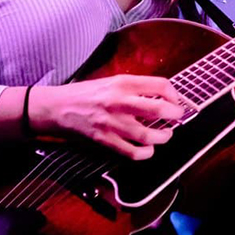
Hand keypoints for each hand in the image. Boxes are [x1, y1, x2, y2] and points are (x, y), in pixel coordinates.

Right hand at [28, 75, 186, 160]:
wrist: (57, 107)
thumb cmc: (85, 93)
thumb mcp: (112, 81)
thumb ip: (134, 87)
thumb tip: (160, 96)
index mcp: (123, 83)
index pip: (160, 85)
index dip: (174, 94)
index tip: (175, 100)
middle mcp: (120, 101)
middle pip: (159, 110)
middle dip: (175, 115)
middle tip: (177, 116)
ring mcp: (113, 123)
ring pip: (148, 135)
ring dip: (163, 137)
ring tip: (166, 134)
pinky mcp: (105, 140)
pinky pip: (132, 152)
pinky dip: (146, 153)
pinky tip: (149, 149)